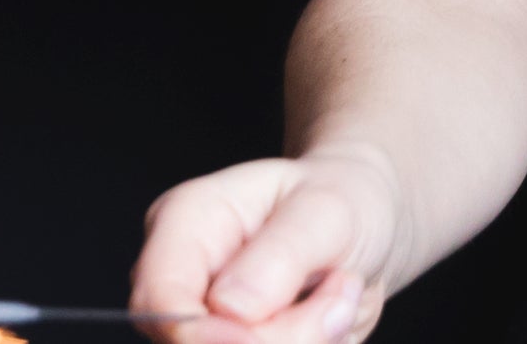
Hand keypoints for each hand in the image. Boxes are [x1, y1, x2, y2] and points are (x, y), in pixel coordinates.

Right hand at [132, 142, 398, 343]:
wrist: (364, 222)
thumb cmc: (339, 198)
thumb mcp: (327, 209)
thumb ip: (281, 252)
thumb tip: (229, 307)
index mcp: (184, 224)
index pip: (162, 298)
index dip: (204, 335)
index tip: (270, 338)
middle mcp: (186, 282)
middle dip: (282, 339)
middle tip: (340, 297)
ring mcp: (209, 325)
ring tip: (340, 298)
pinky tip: (334, 323)